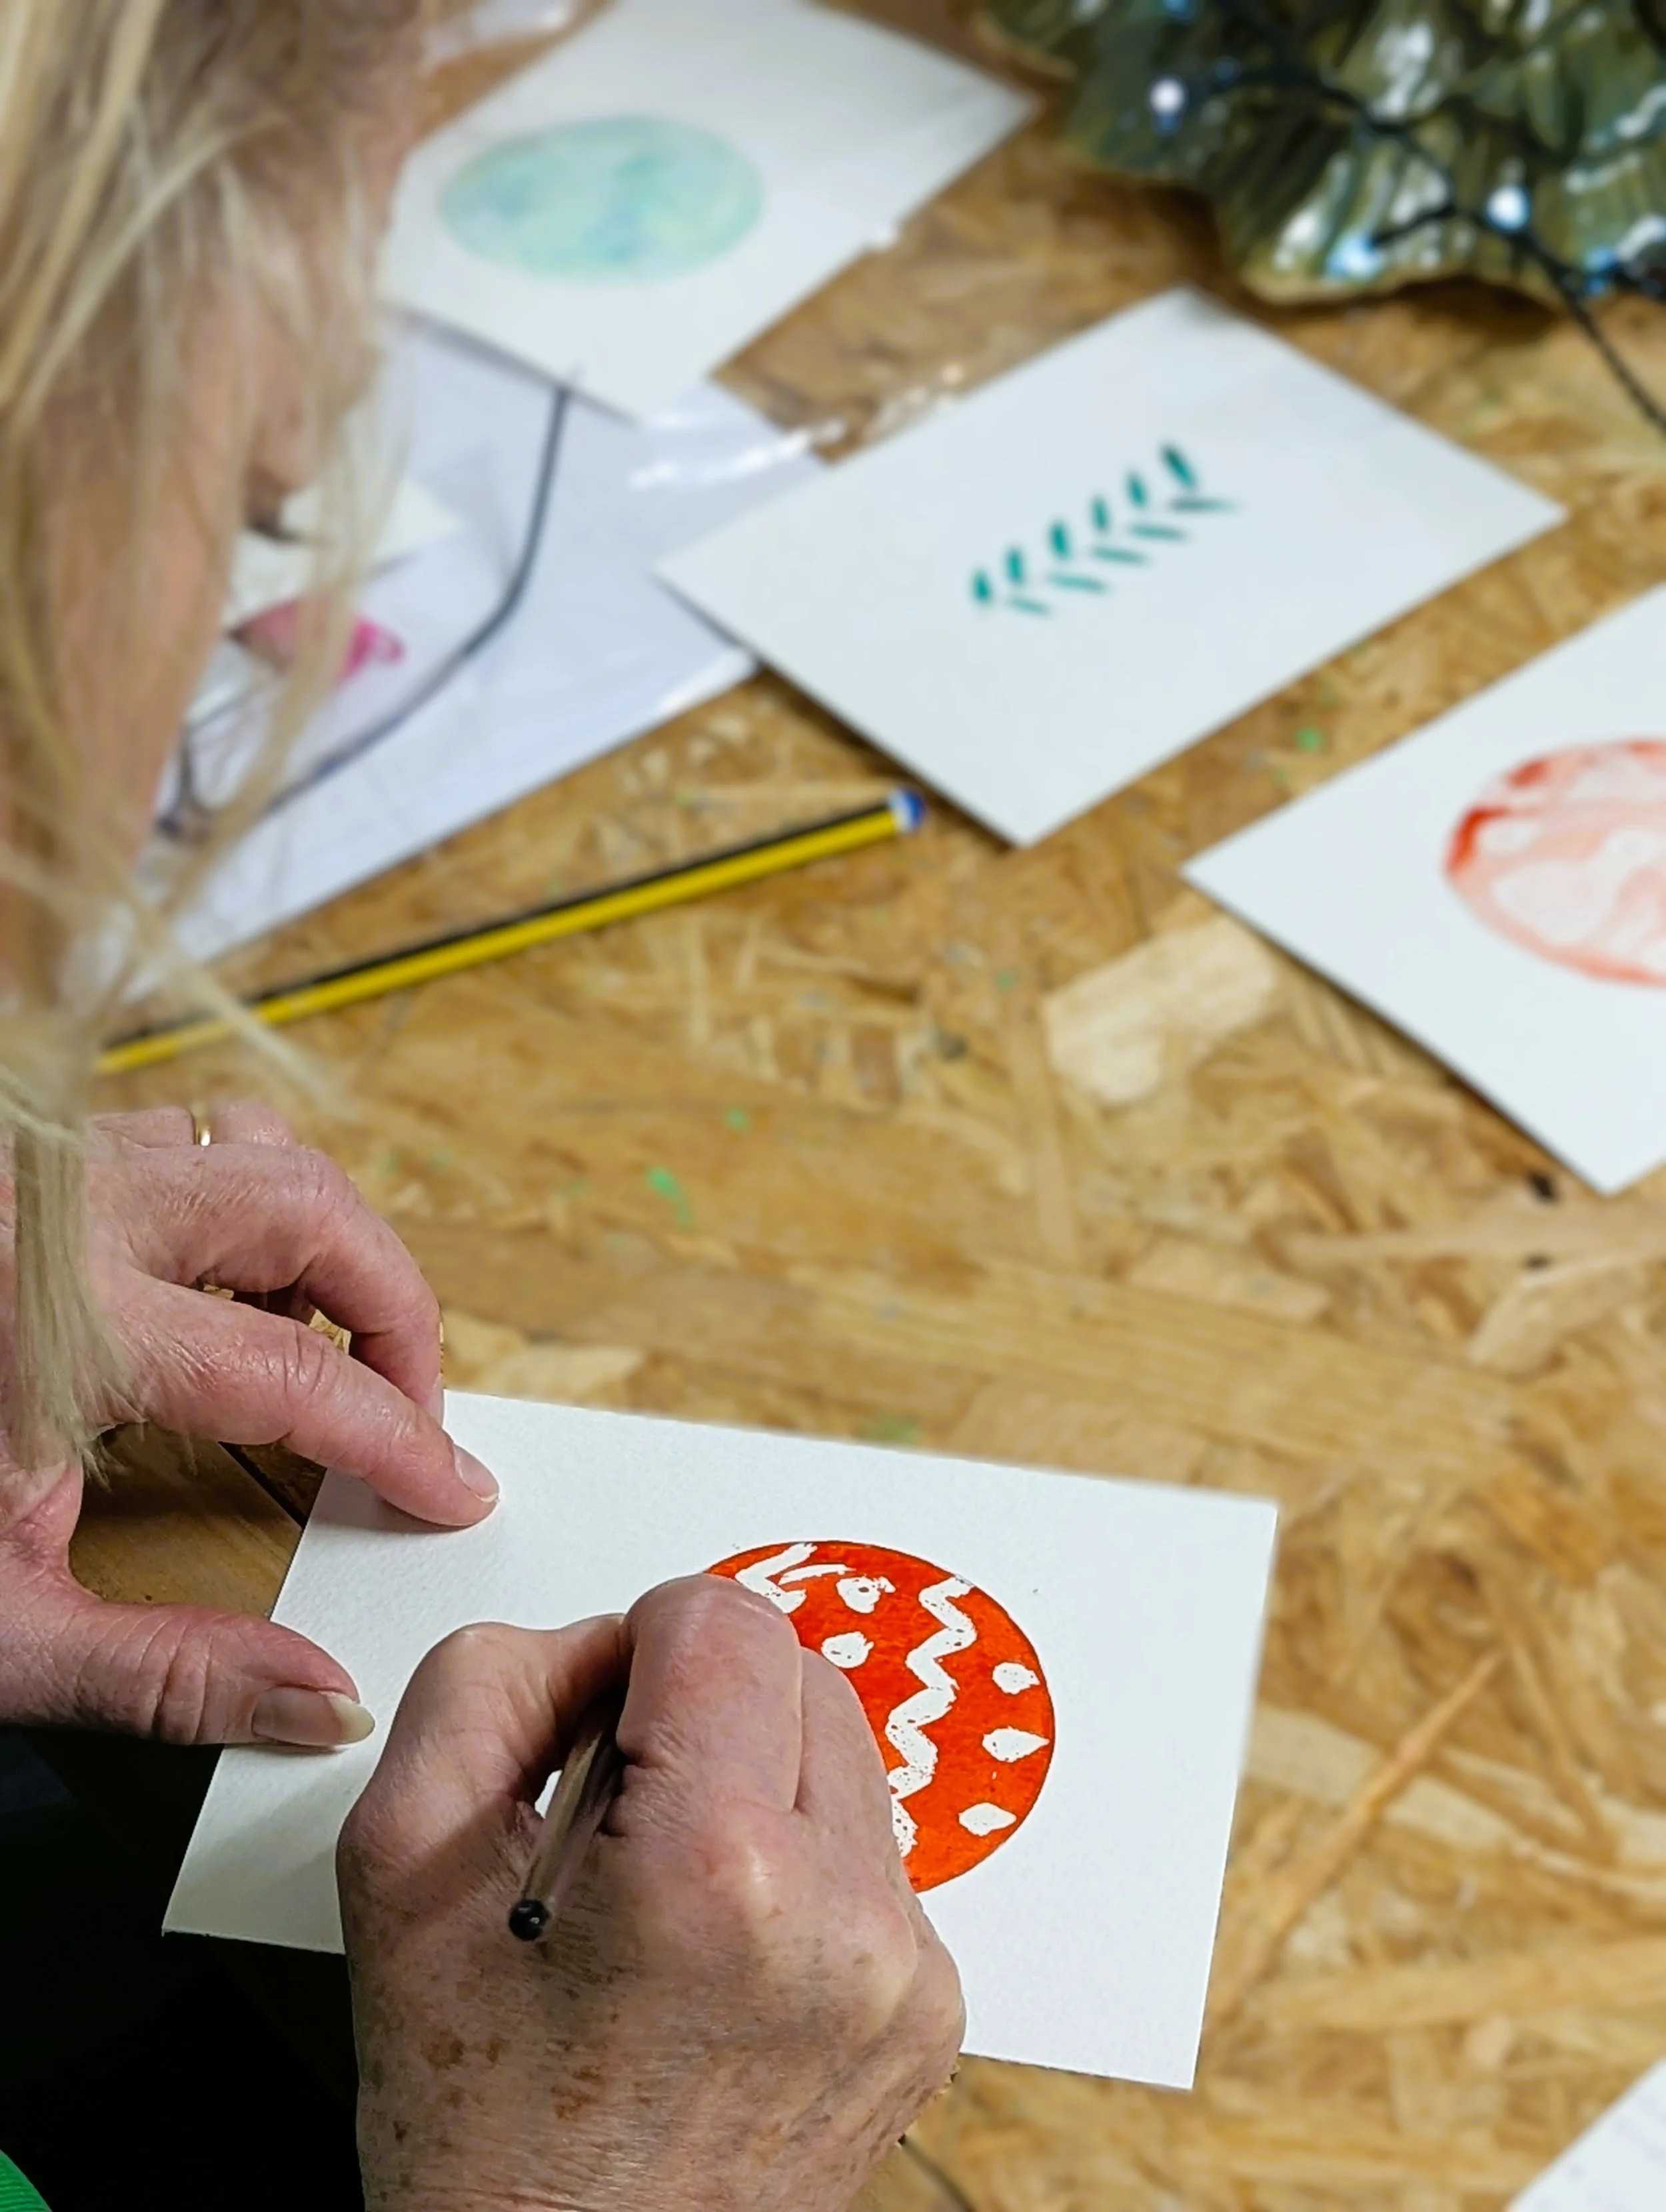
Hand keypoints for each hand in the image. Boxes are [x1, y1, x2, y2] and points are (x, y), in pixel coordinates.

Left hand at [0, 1104, 496, 1744]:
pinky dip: (239, 1203)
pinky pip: (179, 1138)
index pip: (300, 1377)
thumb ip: (167, 1674)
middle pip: (309, 1210)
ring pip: (251, 1149)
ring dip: (322, 1243)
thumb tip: (312, 1698)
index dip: (400, 1439)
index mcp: (63, 1332)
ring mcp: (38, 1173)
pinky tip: (225, 1294)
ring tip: (326, 1345)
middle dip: (395, 1308)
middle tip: (407, 1409)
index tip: (448, 1486)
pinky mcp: (20, 1165)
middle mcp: (60, 1219)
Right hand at [340, 1577, 964, 2211]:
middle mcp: (843, 1917)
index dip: (634, 1648)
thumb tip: (599, 1639)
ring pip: (840, 1751)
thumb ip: (486, 1685)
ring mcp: (903, 1972)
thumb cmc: (483, 2138)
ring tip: (661, 1895)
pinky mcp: (929, 2010)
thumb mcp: (401, 1868)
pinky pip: (870, 1853)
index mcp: (719, 1869)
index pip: (724, 1616)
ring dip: (752, 1779)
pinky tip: (715, 1948)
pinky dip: (794, 1865)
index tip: (591, 1733)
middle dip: (699, 1707)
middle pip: (796, 1667)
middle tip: (613, 1821)